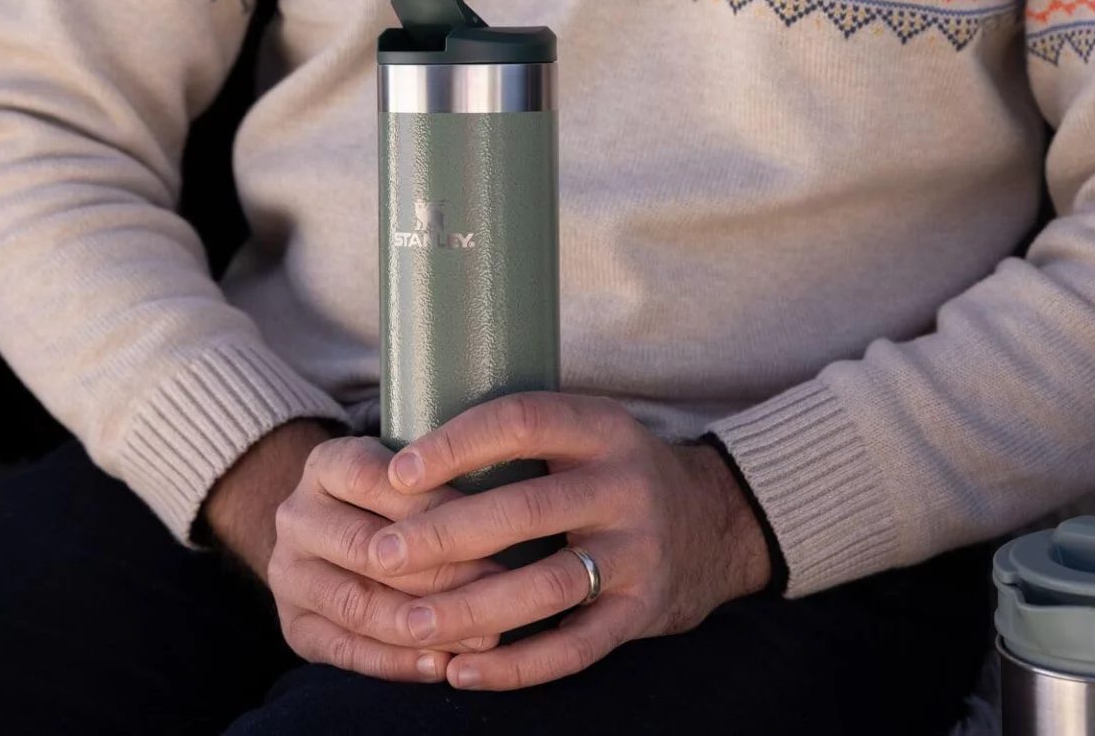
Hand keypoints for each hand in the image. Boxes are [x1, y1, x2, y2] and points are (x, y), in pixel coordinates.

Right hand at [262, 433, 506, 680]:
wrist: (333, 531)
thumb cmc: (402, 494)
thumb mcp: (416, 466)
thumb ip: (450, 473)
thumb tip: (516, 500)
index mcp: (326, 465)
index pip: (374, 479)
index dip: (434, 503)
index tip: (496, 519)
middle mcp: (297, 517)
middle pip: (368, 547)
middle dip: (440, 570)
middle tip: (501, 585)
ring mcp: (288, 576)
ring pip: (356, 604)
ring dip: (424, 623)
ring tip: (483, 636)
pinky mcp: (295, 627)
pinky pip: (345, 651)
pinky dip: (395, 662)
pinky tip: (439, 663)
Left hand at [370, 393, 771, 690]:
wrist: (714, 524)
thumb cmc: (613, 476)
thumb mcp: (587, 435)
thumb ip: (521, 440)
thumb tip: (405, 458)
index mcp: (603, 429)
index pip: (524, 421)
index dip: (459, 444)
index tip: (398, 474)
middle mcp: (626, 485)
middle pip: (526, 509)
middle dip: (444, 535)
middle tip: (381, 556)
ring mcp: (638, 552)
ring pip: (546, 586)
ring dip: (470, 609)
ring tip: (409, 624)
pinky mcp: (642, 611)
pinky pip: (574, 647)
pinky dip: (515, 667)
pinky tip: (461, 673)